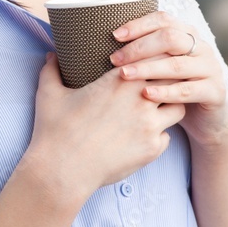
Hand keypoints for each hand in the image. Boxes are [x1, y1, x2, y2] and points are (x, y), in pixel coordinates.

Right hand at [26, 53, 185, 194]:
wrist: (61, 171)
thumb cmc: (55, 131)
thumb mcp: (49, 94)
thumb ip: (52, 70)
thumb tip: (51, 55)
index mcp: (121, 80)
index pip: (156, 58)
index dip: (156, 60)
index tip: (149, 64)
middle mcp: (141, 99)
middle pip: (173, 80)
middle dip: (167, 81)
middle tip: (157, 86)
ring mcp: (150, 125)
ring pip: (177, 108)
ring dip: (168, 107)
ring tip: (154, 110)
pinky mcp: (151, 149)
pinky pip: (167, 136)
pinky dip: (159, 134)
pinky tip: (144, 135)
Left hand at [109, 12, 227, 148]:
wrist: (206, 119)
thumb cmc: (173, 89)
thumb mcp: (161, 67)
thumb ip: (145, 53)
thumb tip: (104, 42)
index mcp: (187, 34)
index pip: (163, 19)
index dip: (139, 25)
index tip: (115, 36)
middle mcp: (201, 47)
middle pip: (170, 38)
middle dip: (139, 47)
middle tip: (115, 60)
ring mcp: (211, 68)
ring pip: (177, 64)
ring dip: (148, 69)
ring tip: (125, 75)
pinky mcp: (215, 92)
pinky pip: (188, 90)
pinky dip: (165, 92)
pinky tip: (146, 94)